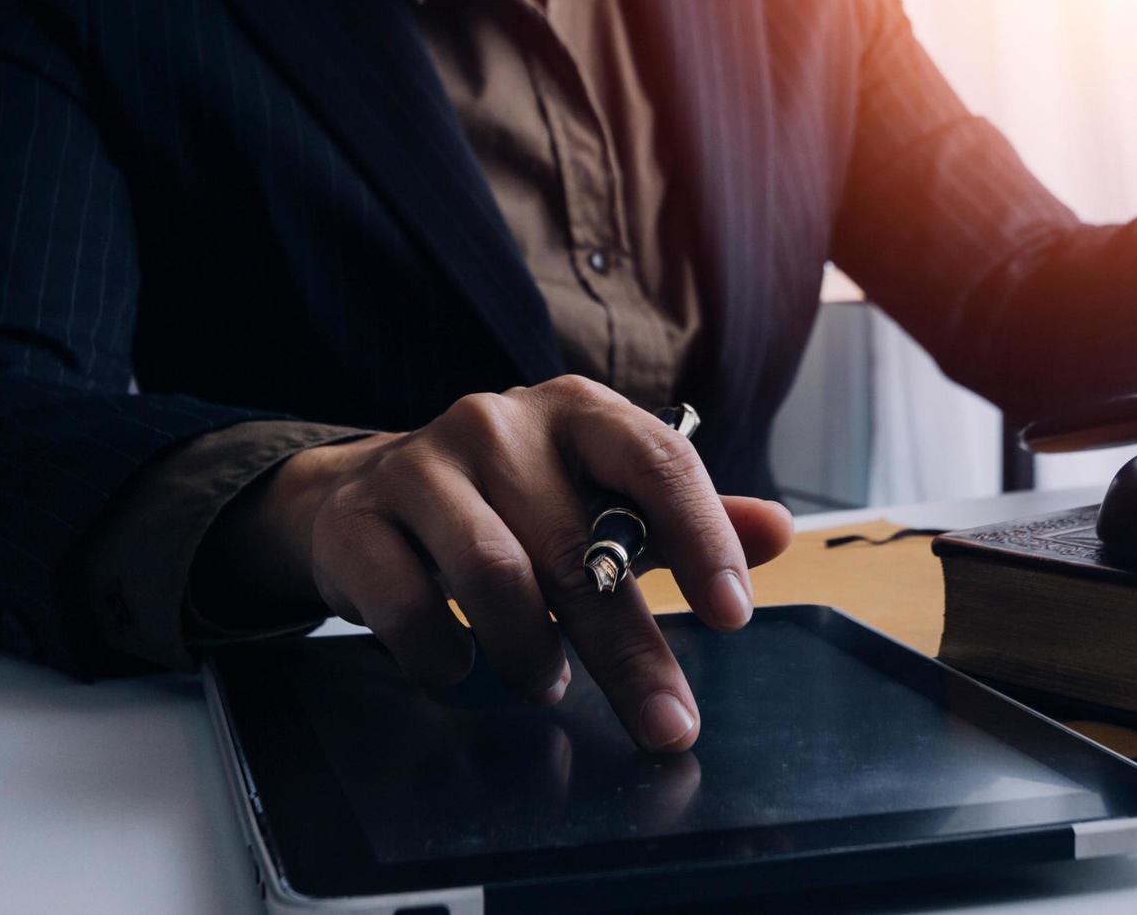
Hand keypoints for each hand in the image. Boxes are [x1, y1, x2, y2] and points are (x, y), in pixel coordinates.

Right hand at [218, 376, 797, 751]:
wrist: (362, 497)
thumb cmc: (510, 502)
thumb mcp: (602, 498)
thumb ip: (687, 519)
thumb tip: (780, 531)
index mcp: (579, 413)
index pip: (657, 462)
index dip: (701, 537)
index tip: (734, 615)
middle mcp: (498, 424)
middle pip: (578, 546)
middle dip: (630, 650)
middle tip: (666, 723)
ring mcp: (420, 467)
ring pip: (492, 574)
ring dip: (531, 652)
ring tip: (549, 686)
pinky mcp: (356, 520)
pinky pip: (406, 604)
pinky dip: (444, 655)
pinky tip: (462, 668)